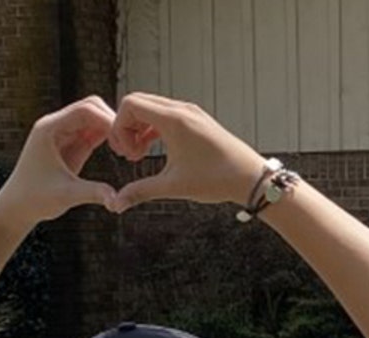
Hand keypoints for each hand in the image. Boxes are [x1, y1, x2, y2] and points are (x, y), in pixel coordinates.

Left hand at [0, 97, 118, 227]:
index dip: (108, 119)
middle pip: (91, 107)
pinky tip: (120, 150)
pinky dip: (108, 137)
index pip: (85, 110)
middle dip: (112, 121)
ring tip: (128, 148)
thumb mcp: (66, 195)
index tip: (125, 138)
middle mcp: (55, 125)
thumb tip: (117, 201)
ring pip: (94, 117)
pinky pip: (93, 131)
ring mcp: (63, 133)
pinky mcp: (70, 144)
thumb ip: (93, 193)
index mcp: (49, 129)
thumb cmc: (34, 199)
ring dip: (112, 129)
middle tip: (129, 142)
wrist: (18, 206)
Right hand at [107, 93, 269, 209]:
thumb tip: (117, 203)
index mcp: (174, 119)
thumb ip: (141, 191)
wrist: (251, 178)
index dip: (119, 127)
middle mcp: (182, 110)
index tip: (125, 153)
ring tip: (139, 155)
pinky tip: (154, 150)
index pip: (130, 105)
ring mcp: (191, 113)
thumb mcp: (174, 186)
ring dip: (139, 128)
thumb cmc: (218, 179)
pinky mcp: (197, 120)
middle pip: (138, 103)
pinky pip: (166, 115)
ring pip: (152, 109)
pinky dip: (154, 129)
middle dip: (126, 127)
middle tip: (128, 155)